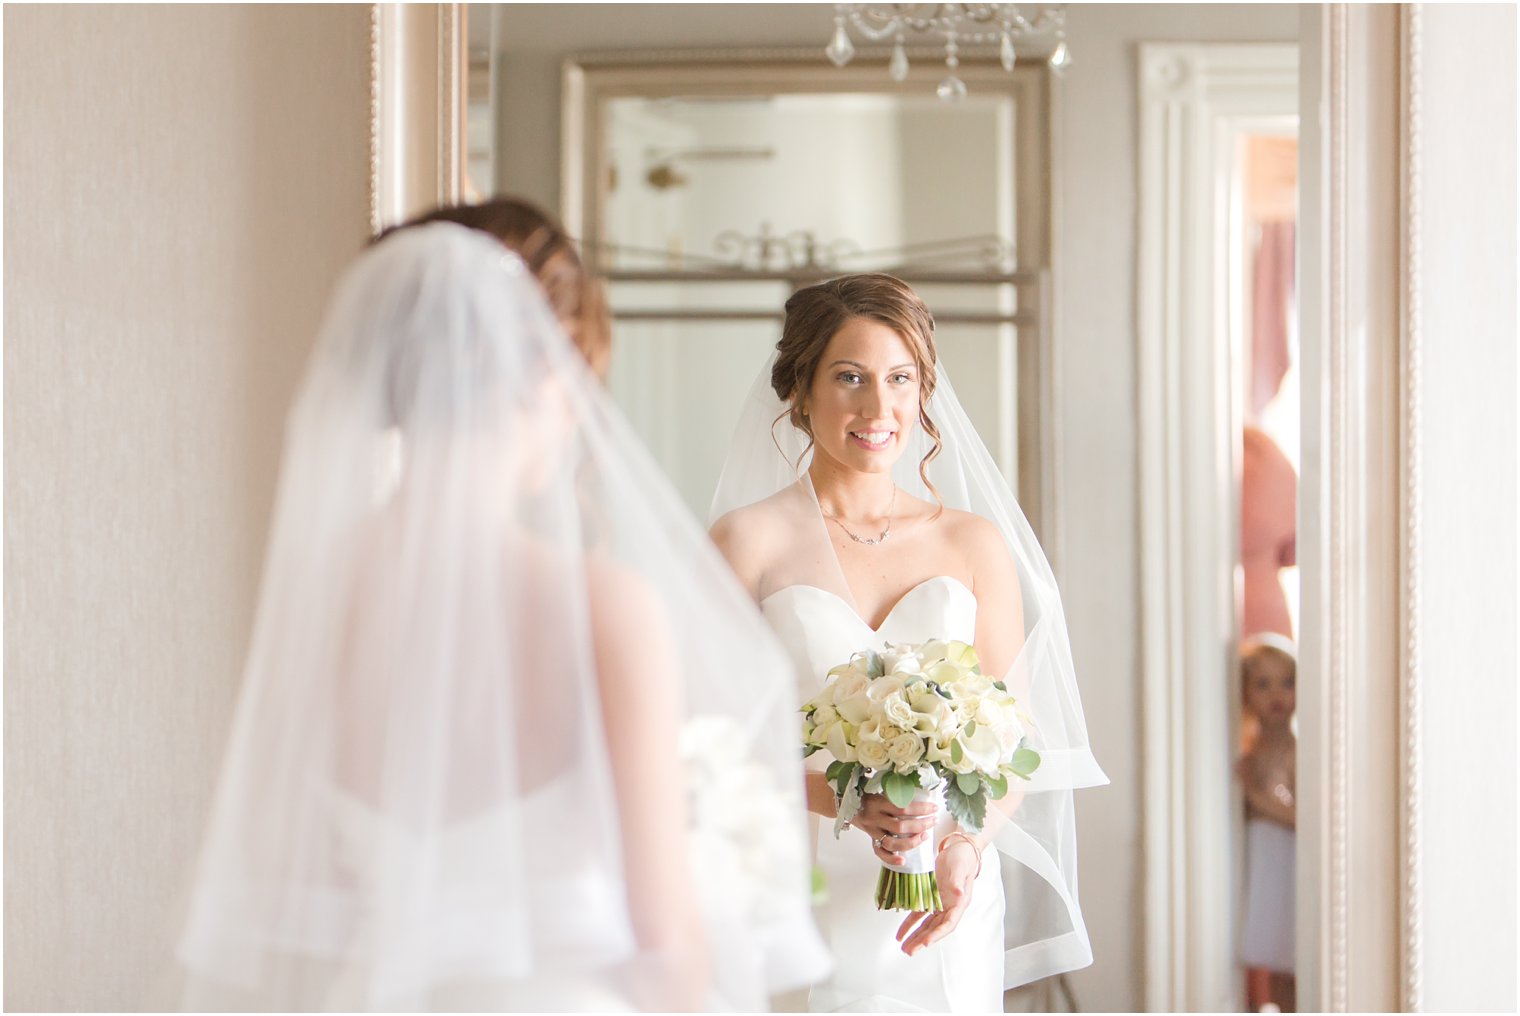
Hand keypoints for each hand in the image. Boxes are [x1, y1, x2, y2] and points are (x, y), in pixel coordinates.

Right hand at [852, 792, 936, 865]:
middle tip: (933, 821)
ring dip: (912, 842)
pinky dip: (891, 859)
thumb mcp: (880, 789)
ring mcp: (872, 831)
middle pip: (900, 827)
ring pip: (892, 843)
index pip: (903, 807)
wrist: (845, 802)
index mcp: (878, 802)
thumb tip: (923, 795)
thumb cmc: (868, 794)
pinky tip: (903, 860)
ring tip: (925, 836)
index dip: (921, 809)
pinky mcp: (871, 839)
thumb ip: (896, 793)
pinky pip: (880, 852)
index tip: (934, 808)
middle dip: (921, 825)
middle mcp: (874, 818)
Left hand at [896, 837, 979, 956]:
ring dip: (915, 936)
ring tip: (904, 947)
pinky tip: (901, 933)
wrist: (959, 849)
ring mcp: (940, 904)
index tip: (926, 942)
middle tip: (909, 951)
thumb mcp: (960, 867)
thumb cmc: (962, 857)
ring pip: (926, 925)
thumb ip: (958, 881)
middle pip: (935, 929)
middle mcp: (950, 907)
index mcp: (960, 903)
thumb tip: (958, 893)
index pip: (949, 924)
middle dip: (922, 941)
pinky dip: (910, 924)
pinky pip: (919, 914)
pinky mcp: (931, 898)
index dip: (937, 934)